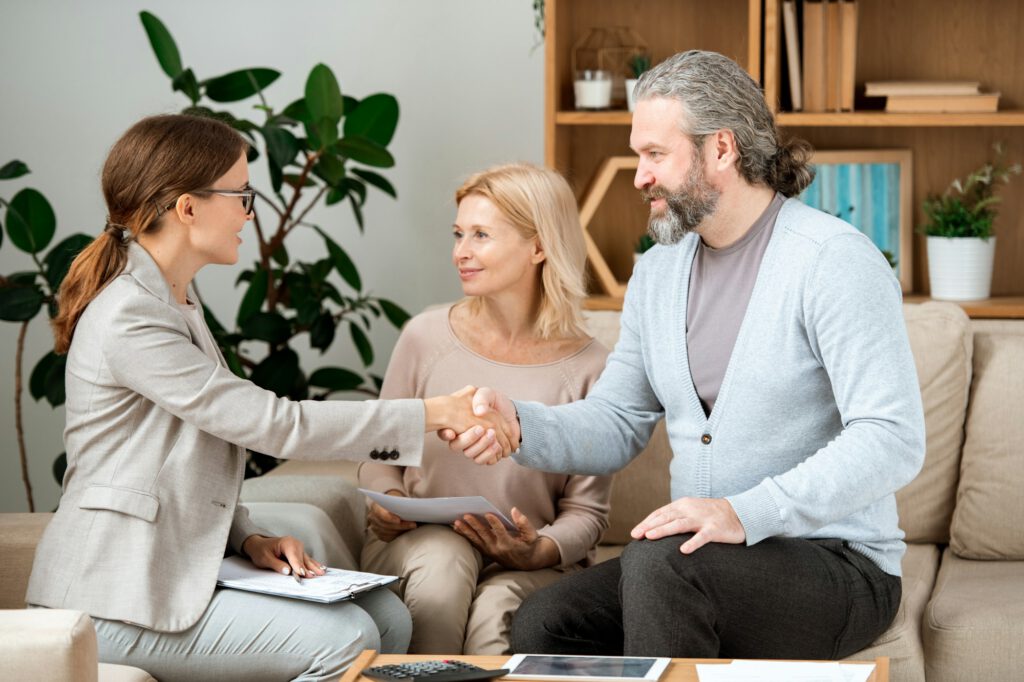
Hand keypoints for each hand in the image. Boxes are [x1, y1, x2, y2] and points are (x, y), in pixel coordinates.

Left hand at [242, 534, 325, 577]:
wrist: (259, 544)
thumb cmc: (261, 551)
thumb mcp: (265, 559)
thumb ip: (276, 564)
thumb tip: (287, 571)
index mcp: (286, 543)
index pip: (294, 556)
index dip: (298, 566)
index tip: (302, 574)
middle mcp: (294, 543)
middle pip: (301, 558)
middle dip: (307, 568)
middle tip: (312, 577)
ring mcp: (298, 547)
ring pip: (306, 559)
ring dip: (313, 567)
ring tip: (322, 573)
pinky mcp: (299, 552)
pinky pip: (307, 559)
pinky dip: (313, 564)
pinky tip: (321, 568)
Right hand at [367, 491, 416, 541]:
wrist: (390, 506)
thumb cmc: (394, 502)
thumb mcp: (396, 499)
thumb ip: (400, 503)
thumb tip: (411, 509)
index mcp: (375, 506)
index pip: (379, 513)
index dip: (389, 518)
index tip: (399, 520)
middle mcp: (372, 517)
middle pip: (385, 525)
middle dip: (400, 525)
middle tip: (413, 524)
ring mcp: (374, 527)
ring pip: (388, 532)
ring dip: (401, 530)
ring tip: (412, 526)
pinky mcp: (379, 534)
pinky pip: (388, 537)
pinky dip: (397, 535)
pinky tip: (406, 531)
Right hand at [440, 386, 520, 464]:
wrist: (511, 413)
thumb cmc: (494, 402)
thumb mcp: (487, 394)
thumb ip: (481, 398)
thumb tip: (479, 411)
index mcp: (457, 421)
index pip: (444, 431)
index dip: (445, 434)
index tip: (452, 433)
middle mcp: (462, 436)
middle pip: (456, 446)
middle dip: (469, 439)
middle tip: (481, 429)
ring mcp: (473, 446)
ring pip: (470, 454)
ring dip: (481, 446)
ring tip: (493, 435)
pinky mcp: (485, 453)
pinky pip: (483, 461)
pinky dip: (491, 454)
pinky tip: (498, 445)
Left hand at [452, 507, 559, 569]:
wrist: (528, 562)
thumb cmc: (530, 544)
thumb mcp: (532, 534)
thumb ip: (524, 523)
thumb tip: (514, 510)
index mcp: (510, 544)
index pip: (501, 532)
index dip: (495, 523)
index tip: (488, 513)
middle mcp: (498, 549)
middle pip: (485, 535)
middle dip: (475, 525)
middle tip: (466, 515)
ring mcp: (491, 551)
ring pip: (476, 540)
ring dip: (466, 531)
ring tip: (456, 522)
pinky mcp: (486, 552)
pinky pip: (474, 544)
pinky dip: (465, 536)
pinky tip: (457, 528)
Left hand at [630, 497, 745, 553]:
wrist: (740, 513)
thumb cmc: (711, 515)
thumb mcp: (691, 512)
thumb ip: (675, 517)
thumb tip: (654, 529)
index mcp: (683, 505)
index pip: (661, 513)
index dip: (647, 522)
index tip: (634, 533)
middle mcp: (690, 510)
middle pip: (666, 517)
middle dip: (649, 526)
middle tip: (635, 535)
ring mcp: (703, 519)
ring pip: (680, 524)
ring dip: (664, 530)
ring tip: (650, 537)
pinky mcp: (715, 529)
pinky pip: (702, 537)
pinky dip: (693, 543)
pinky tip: (683, 550)